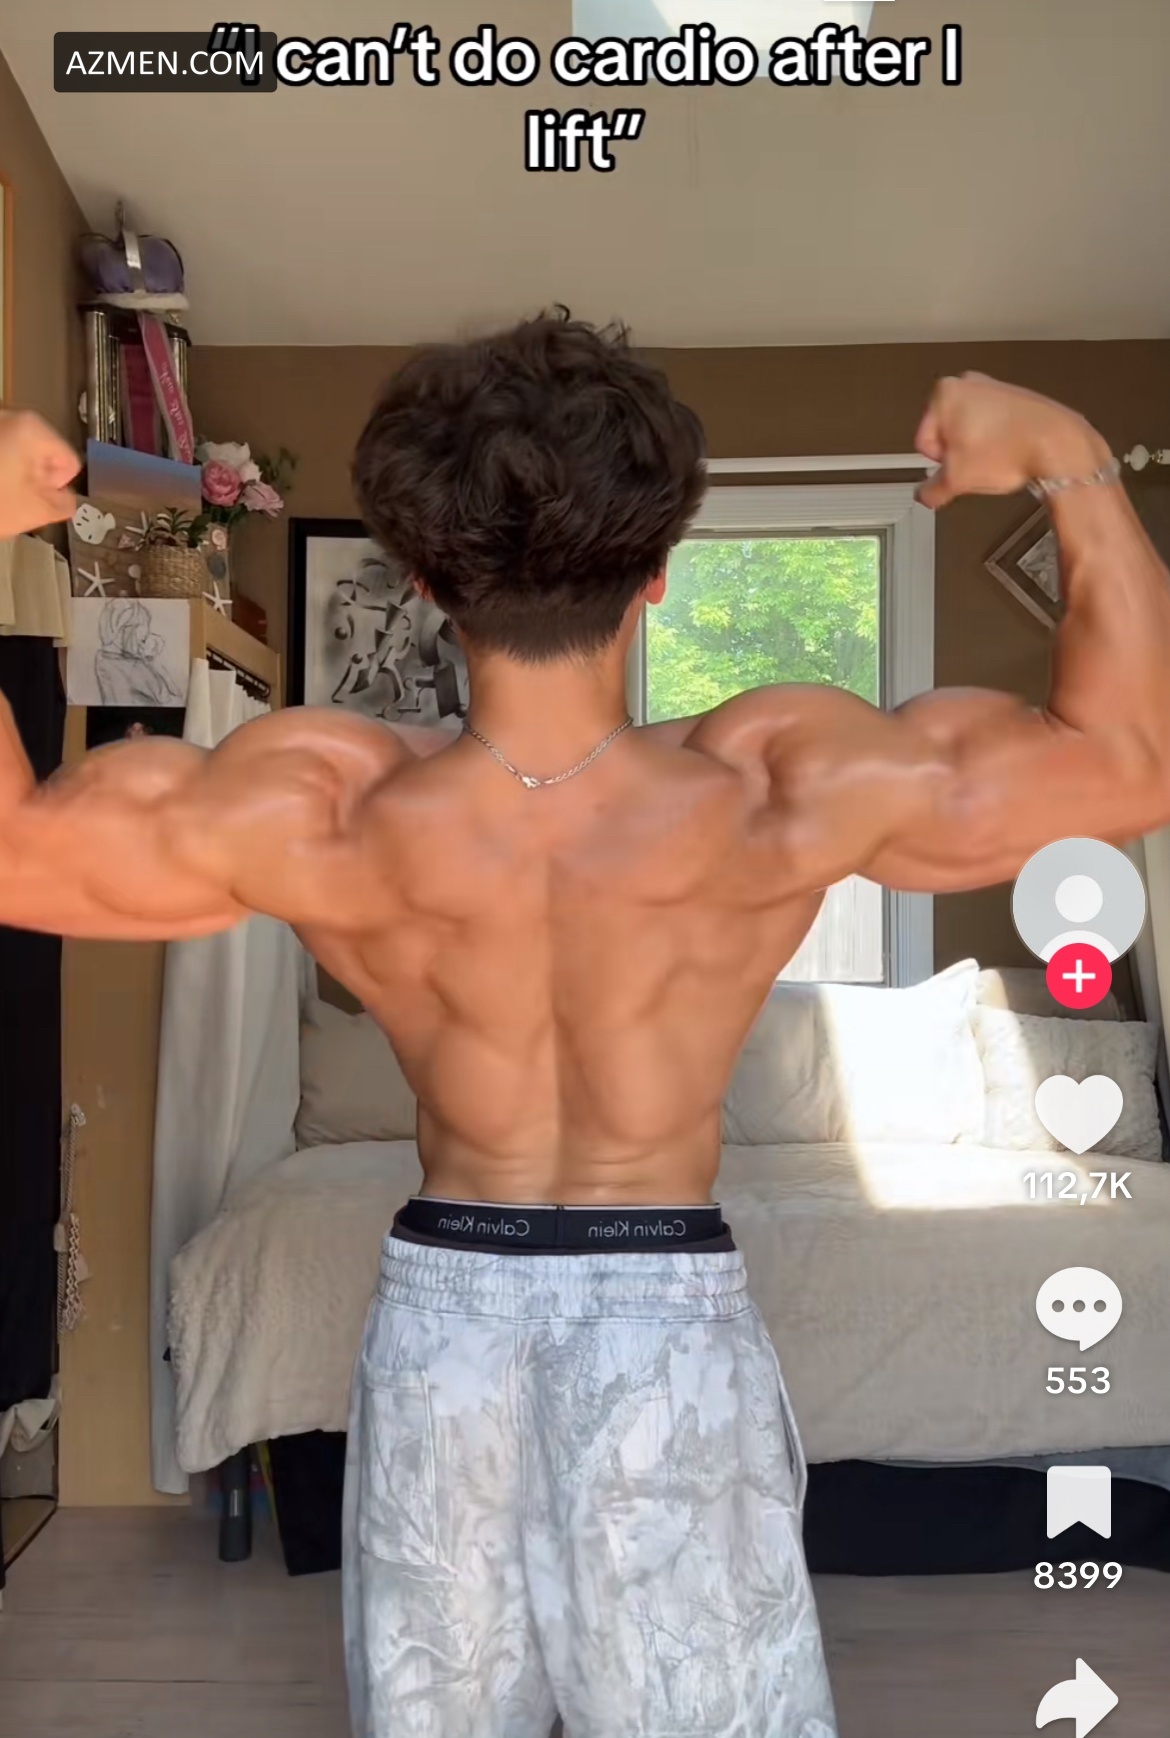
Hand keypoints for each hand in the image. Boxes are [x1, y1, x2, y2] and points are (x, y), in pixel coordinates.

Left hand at [0, 410, 80, 538]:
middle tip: (9, 499)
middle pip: (38, 453)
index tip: (32, 499)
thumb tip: (66, 498)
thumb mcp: (34, 512)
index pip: (68, 463)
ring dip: (7, 473)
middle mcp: (9, 414)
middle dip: (29, 478)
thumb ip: (64, 504)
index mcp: (32, 428)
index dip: (55, 488)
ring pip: (12, 451)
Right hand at [913, 374, 1109, 509]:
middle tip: (976, 467)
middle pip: (947, 433)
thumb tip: (927, 494)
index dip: (940, 464)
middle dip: (959, 454)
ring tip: (995, 462)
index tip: (955, 471)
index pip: (924, 442)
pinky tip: (1009, 453)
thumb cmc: (1009, 451)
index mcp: (945, 393)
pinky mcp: (1016, 398)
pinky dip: (998, 441)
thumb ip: (932, 490)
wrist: (1058, 445)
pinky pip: (996, 426)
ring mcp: (995, 388)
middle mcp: (969, 383)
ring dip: (978, 449)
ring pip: (972, 430)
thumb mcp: (957, 480)